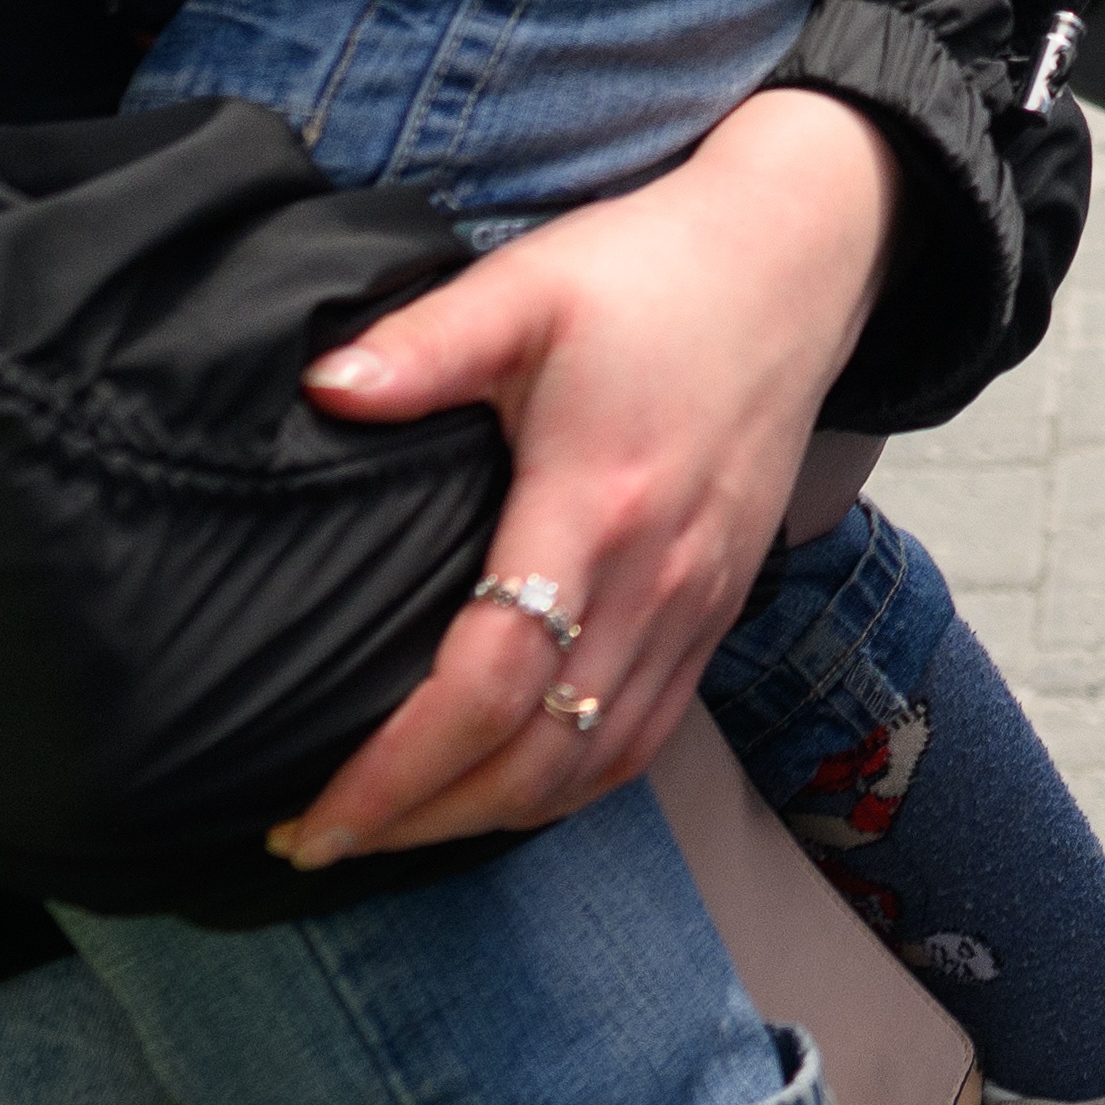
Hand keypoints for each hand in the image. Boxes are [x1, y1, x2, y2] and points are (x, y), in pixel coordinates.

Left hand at [278, 89, 893, 859]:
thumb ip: (422, 342)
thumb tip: (321, 387)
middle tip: (316, 839)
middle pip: (537, 759)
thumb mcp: (528, 284)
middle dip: (421, 821)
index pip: (490, 685)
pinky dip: (562, 787)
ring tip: (390, 830)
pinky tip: (498, 790)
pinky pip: (639, 738)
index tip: (310, 811)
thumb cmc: (652, 273)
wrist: (793, 265)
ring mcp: (696, 608)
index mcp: (597, 508)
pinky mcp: (717, 612)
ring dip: (486, 818)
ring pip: (592, 767)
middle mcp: (657, 582)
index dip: (395, 769)